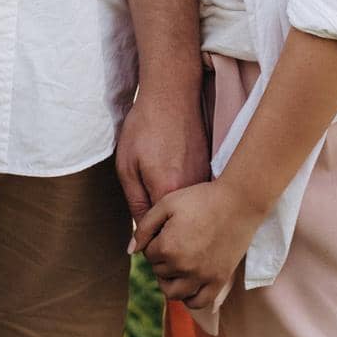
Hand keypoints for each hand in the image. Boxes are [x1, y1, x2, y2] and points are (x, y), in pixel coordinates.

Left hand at [116, 87, 208, 223]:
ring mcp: (204, 180)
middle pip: (176, 224)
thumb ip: (134, 205)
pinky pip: (195, 194)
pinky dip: (184, 192)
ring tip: (158, 177)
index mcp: (168, 193)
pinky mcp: (210, 170)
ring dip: (173, 206)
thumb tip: (135, 243)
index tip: (137, 218)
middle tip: (146, 190)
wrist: (172, 94)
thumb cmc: (144, 127)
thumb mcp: (127, 166)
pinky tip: (173, 170)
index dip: (145, 234)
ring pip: (186, 210)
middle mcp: (192, 191)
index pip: (158, 234)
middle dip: (160, 222)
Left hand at [131, 180, 260, 310]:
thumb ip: (144, 227)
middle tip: (174, 242)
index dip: (154, 242)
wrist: (238, 202)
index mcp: (168, 247)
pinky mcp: (218, 281)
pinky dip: (189, 298)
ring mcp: (202, 276)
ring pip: (173, 293)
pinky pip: (198, 302)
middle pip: (159, 273)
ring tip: (177, 265)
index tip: (167, 230)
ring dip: (170, 281)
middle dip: (161, 259)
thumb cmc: (201, 198)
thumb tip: (131, 251)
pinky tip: (189, 284)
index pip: (148, 255)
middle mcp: (183, 266)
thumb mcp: (167, 203)